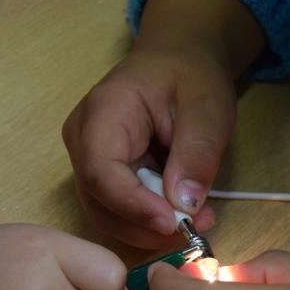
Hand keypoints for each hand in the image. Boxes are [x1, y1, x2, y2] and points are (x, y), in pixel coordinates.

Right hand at [63, 43, 231, 247]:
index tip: (172, 224)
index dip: (133, 205)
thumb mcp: (207, 108)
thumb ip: (196, 153)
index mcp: (102, 112)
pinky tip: (182, 214)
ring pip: (107, 213)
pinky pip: (119, 210)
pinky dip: (150, 221)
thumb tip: (184, 203)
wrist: (179, 60)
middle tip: (195, 228)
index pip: (101, 171)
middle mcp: (82, 140)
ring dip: (150, 228)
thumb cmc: (190, 75)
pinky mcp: (103, 175)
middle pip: (99, 200)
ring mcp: (88, 160)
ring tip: (197, 220)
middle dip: (146, 224)